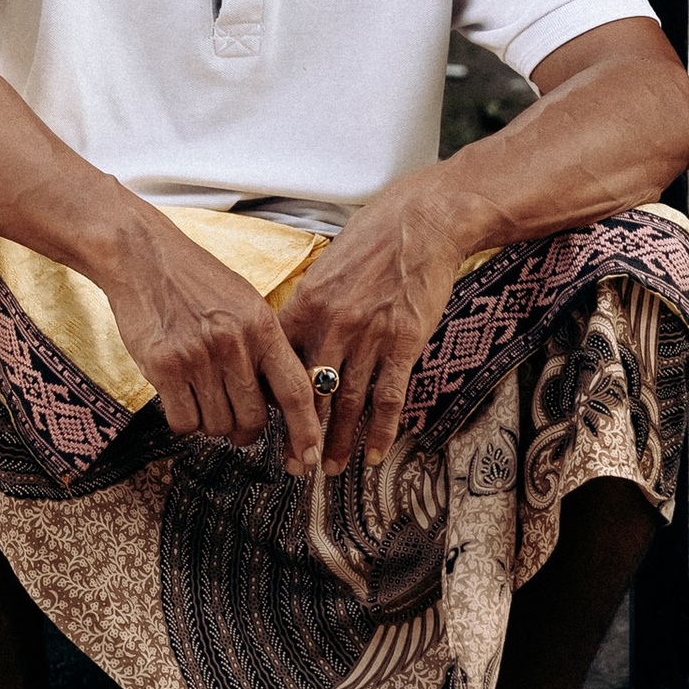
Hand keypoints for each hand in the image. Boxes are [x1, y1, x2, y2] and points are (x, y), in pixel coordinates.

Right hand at [98, 221, 320, 463]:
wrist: (143, 255)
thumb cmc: (195, 280)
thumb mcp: (244, 302)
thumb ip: (263, 346)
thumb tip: (280, 400)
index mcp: (261, 325)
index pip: (295, 391)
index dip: (305, 430)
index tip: (308, 456)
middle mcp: (233, 343)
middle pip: (253, 419)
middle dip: (245, 432)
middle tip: (235, 425)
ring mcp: (197, 356)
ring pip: (217, 425)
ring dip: (211, 424)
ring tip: (202, 398)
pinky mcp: (163, 366)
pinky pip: (184, 421)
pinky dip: (183, 420)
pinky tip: (179, 397)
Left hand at [277, 186, 460, 475]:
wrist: (421, 221)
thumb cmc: (373, 237)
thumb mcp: (327, 266)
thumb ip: (310, 305)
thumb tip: (292, 334)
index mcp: (307, 303)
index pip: (279, 361)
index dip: (272, 396)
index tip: (267, 423)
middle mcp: (332, 323)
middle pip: (309, 391)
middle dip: (299, 433)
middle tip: (293, 464)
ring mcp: (368, 335)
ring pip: (347, 402)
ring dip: (338, 441)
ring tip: (328, 468)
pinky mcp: (404, 343)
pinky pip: (388, 397)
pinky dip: (380, 431)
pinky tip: (373, 454)